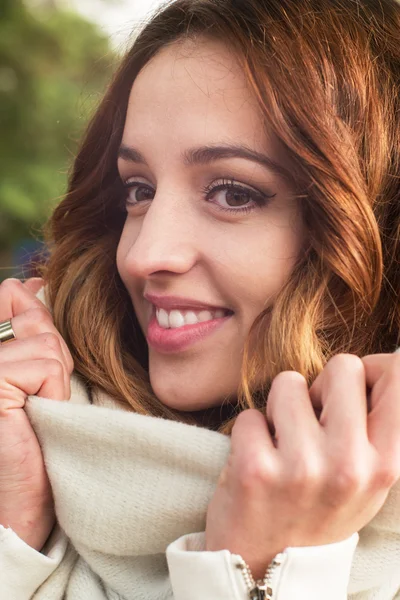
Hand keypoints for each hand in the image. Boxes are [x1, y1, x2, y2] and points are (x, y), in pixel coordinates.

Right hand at [0, 278, 73, 550]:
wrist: (19, 499)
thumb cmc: (31, 434)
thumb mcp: (34, 371)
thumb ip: (29, 326)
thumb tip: (36, 280)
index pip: (14, 292)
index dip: (39, 326)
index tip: (34, 373)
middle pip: (35, 315)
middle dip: (51, 355)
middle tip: (34, 397)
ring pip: (48, 341)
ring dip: (55, 379)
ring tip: (34, 410)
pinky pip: (48, 364)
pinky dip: (54, 392)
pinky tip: (33, 417)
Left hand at [205, 353, 399, 579]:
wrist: (269, 573)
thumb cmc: (318, 512)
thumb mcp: (366, 479)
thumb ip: (372, 425)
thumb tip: (372, 360)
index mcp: (385, 464)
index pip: (396, 376)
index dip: (370, 370)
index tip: (352, 387)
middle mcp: (350, 464)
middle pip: (342, 366)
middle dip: (321, 388)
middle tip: (311, 424)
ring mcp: (302, 467)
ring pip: (288, 382)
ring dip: (280, 409)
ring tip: (282, 446)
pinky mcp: (255, 470)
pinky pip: (249, 415)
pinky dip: (249, 434)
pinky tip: (258, 464)